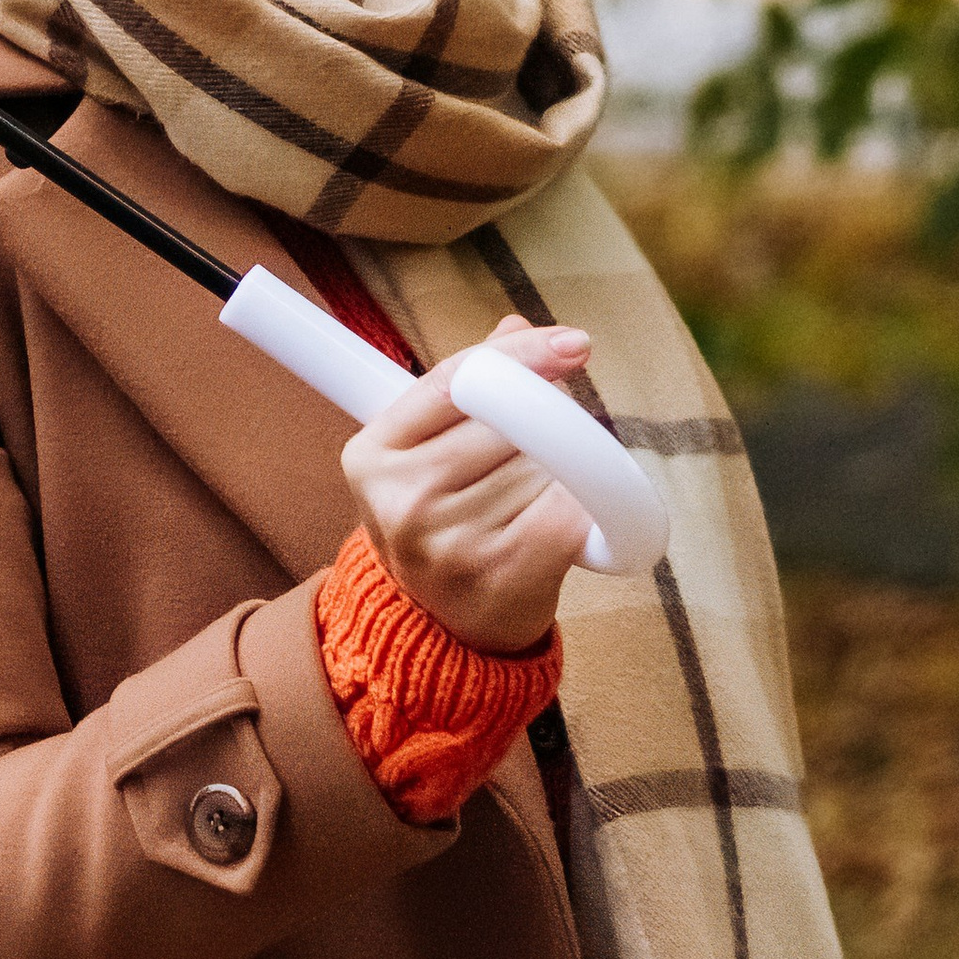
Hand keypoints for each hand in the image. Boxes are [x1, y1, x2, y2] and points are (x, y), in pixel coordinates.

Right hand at [340, 313, 599, 657]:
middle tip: (556, 442)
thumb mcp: (431, 453)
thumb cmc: (444, 524)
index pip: (455, 378)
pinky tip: (570, 521)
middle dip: (548, 419)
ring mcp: (446, 540)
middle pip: (508, 418)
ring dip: (564, 470)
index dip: (521, 355)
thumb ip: (468, 387)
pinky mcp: (499, 574)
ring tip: (541, 498)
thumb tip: (518, 325)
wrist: (442, 633)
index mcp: (372, 454)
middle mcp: (400, 497)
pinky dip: (586, 509)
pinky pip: (568, 510)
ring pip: (542, 464)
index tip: (573, 344)